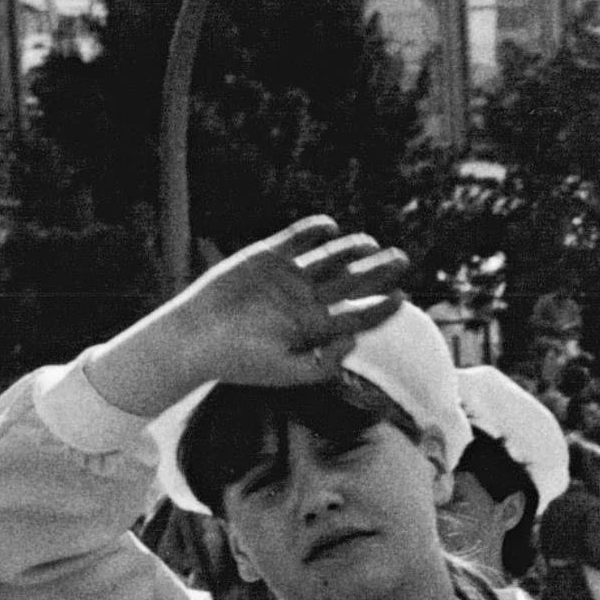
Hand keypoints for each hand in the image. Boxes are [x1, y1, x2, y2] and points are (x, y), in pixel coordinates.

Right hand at [88, 217, 409, 420]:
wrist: (196, 338)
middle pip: (353, 283)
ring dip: (352, 249)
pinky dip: (313, 230)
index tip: (402, 297)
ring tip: (371, 243)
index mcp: (318, 328)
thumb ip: (325, 363)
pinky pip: (297, 239)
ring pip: (330, 259)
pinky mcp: (267, 256)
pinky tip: (331, 227)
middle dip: (378, 271)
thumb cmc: (240, 362)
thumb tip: (355, 339)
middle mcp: (309, 300)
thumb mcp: (288, 372)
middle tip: (403, 259)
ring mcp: (289, 277)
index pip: (360, 316)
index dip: (382, 307)